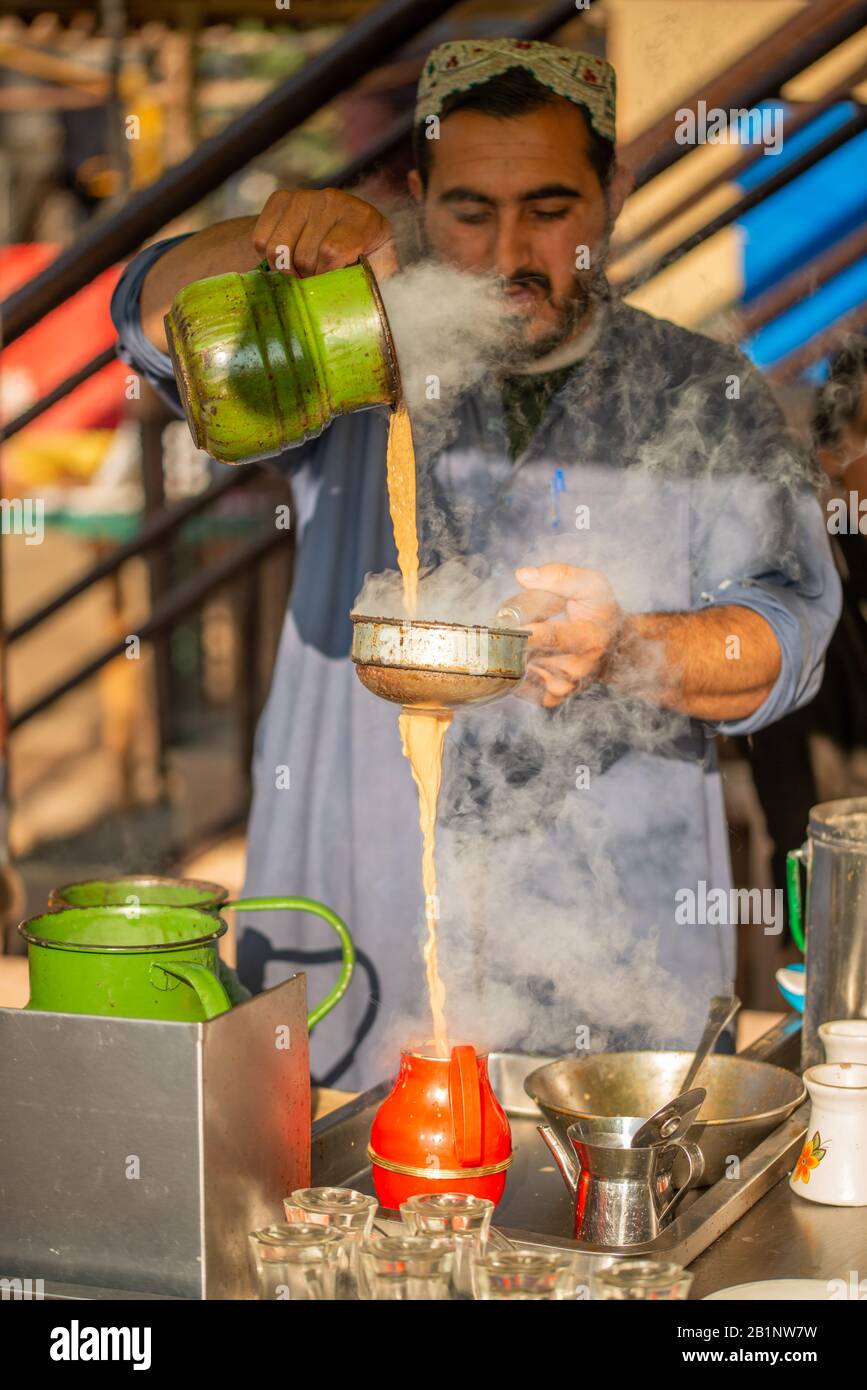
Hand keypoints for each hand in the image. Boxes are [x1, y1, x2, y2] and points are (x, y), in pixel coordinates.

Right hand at [252, 187, 397, 281]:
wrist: (340, 227)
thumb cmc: (364, 257)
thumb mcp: (378, 270)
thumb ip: (375, 283)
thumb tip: (362, 305)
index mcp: (364, 219)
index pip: (331, 251)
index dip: (324, 276)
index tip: (327, 285)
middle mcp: (334, 200)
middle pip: (303, 255)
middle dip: (306, 277)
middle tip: (315, 280)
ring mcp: (305, 196)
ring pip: (278, 250)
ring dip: (285, 269)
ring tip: (301, 271)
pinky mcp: (280, 198)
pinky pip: (261, 240)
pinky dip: (268, 256)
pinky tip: (288, 255)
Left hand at [514, 563, 622, 707]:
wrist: (615, 645)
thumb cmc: (599, 611)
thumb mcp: (591, 585)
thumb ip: (559, 576)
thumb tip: (523, 575)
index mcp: (591, 639)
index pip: (553, 638)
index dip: (526, 631)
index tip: (507, 625)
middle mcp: (579, 668)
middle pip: (528, 653)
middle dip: (512, 637)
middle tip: (510, 623)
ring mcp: (565, 686)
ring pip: (520, 668)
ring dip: (512, 652)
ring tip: (527, 637)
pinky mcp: (553, 697)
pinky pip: (521, 687)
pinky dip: (516, 671)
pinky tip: (526, 656)